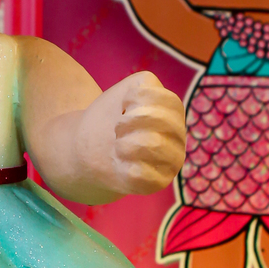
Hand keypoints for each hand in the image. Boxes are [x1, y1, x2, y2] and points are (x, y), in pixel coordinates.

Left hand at [76, 70, 186, 196]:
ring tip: (118, 147)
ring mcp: (172, 161)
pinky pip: (142, 172)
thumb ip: (143, 84)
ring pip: (151, 144)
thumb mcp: (126, 90)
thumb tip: (150, 106)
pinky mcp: (158, 183)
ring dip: (124, 143)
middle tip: (118, 129)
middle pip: (158, 120)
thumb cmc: (110, 117)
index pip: (165, 98)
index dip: (134, 99)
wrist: (89, 148)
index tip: (123, 106)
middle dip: (127, 121)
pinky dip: (123, 165)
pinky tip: (120, 164)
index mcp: (174, 111)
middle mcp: (179, 136)